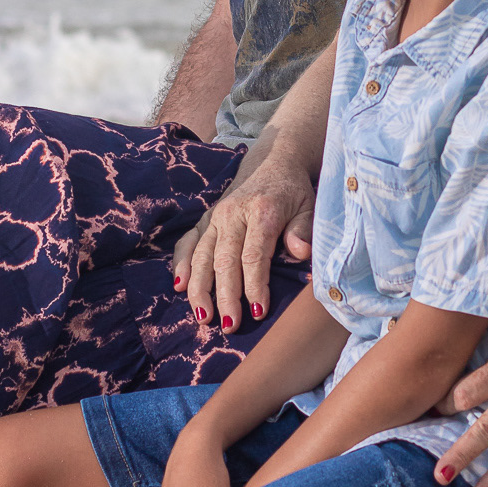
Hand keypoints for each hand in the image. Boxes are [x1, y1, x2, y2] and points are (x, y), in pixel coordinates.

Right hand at [173, 157, 314, 334]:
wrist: (273, 160)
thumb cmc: (294, 191)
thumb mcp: (308, 206)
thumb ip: (303, 230)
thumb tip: (301, 252)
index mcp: (261, 211)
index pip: (254, 255)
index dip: (255, 285)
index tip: (259, 312)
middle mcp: (233, 214)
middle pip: (224, 260)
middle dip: (226, 295)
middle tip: (230, 325)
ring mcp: (215, 216)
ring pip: (202, 255)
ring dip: (200, 288)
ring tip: (203, 316)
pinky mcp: (205, 219)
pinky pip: (187, 242)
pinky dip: (181, 264)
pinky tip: (179, 286)